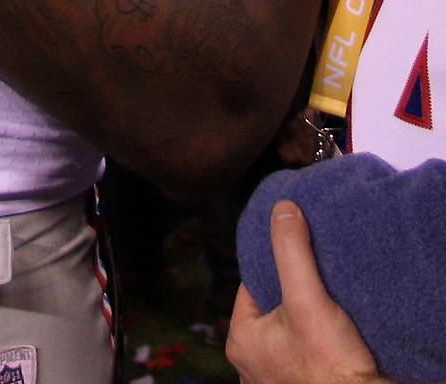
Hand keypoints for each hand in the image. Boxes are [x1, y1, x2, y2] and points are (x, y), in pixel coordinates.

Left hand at [226, 202, 386, 383]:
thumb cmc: (330, 367)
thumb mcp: (308, 298)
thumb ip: (292, 251)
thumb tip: (282, 208)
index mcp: (241, 341)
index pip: (253, 285)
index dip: (275, 266)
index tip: (296, 253)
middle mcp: (251, 365)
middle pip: (272, 308)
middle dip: (292, 292)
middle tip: (316, 277)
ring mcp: (276, 379)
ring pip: (289, 331)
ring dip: (306, 317)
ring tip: (327, 300)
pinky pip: (304, 353)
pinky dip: (316, 340)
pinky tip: (334, 329)